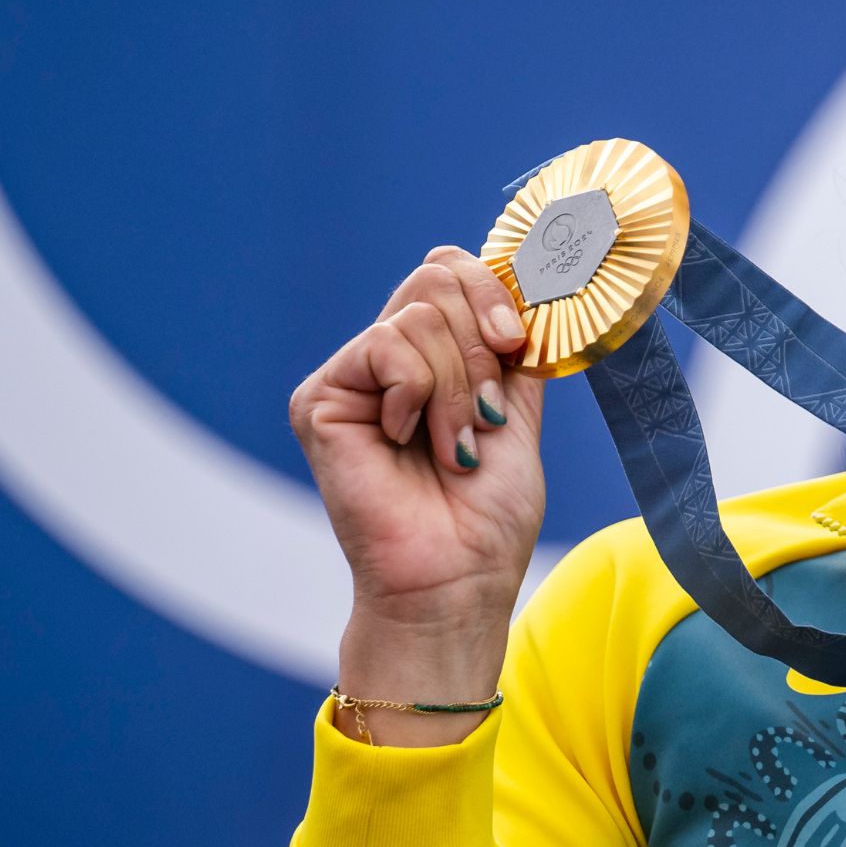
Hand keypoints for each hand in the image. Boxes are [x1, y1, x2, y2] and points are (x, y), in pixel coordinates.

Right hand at [289, 246, 545, 644]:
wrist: (457, 577)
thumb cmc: (488, 513)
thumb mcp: (519, 409)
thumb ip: (511, 346)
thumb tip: (524, 280)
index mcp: (435, 354)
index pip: (451, 269)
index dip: (493, 293)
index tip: (516, 346)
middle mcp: (388, 357)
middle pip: (436, 277)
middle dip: (481, 348)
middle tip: (485, 413)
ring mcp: (352, 376)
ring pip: (419, 316)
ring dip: (456, 387)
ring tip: (452, 445)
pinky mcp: (320, 397)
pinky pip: (385, 346)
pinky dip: (419, 394)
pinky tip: (408, 441)